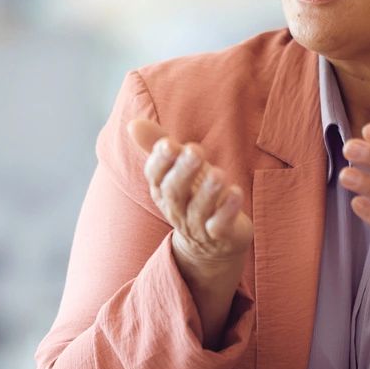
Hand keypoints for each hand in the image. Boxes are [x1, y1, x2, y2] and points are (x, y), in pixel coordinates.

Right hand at [127, 118, 253, 279]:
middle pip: (175, 192)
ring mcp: (198, 224)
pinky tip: (236, 194)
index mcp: (163, 189)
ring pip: (199, 209)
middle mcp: (177, 208)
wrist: (211, 245)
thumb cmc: (192, 196)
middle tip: (195, 150)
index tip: (168, 143)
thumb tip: (133, 123)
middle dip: (183, 171)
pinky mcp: (220, 235)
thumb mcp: (176, 170)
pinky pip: (220, 225)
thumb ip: (157, 146)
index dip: (160, 161)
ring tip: (218, 173)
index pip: (155, 175)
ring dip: (207, 191)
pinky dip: (227, 211)